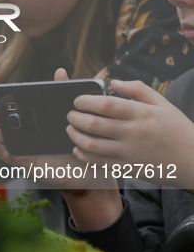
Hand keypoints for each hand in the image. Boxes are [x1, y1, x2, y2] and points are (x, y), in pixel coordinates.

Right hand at [0, 68, 122, 229]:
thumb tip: (59, 72)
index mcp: (28, 121)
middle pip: (0, 124)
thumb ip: (61, 94)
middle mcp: (22, 134)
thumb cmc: (73, 138)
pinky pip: (12, 157)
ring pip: (1, 140)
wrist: (88, 165)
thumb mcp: (65, 114)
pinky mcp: (28, 164)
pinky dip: (0, 151)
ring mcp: (23, 149)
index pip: (8, 110)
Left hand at [67, 79, 193, 189]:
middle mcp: (134, 133)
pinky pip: (98, 162)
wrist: (193, 161)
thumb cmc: (177, 129)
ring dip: (75, 136)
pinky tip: (78, 148)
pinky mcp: (127, 168)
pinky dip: (83, 155)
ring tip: (71, 129)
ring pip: (91, 145)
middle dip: (75, 118)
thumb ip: (138, 89)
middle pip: (93, 124)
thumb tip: (114, 83)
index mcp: (142, 114)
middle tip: (70, 114)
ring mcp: (129, 153)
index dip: (85, 101)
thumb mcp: (163, 104)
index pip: (106, 105)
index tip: (77, 100)